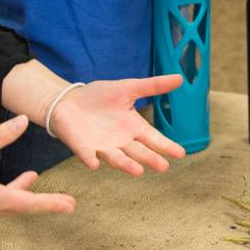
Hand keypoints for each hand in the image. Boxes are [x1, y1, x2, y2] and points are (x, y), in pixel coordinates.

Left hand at [50, 75, 189, 176]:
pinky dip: (90, 159)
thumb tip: (180, 78)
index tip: (181, 153)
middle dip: (150, 159)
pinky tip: (95, 164)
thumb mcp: (128, 88)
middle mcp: (121, 141)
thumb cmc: (99, 96)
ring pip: (117, 158)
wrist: (68, 100)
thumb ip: (153, 86)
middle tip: (163, 167)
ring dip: (126, 165)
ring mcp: (102, 146)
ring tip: (138, 171)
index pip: (154, 138)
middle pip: (139, 152)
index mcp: (133, 127)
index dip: (166, 146)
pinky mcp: (82, 147)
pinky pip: (87, 155)